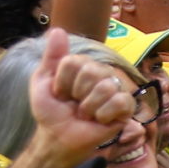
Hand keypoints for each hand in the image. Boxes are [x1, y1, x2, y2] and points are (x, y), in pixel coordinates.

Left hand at [27, 29, 132, 163]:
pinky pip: (119, 102)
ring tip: (86, 114)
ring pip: (106, 87)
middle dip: (77, 94)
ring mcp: (116, 90)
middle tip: (74, 104)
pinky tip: (100, 120)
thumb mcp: (42, 82)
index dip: (62, 82)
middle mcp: (103, 74)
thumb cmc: (51, 111)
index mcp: (84, 66)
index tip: (60, 93)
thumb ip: (51, 57)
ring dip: (89, 107)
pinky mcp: (126, 108)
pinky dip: (103, 115)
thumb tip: (57, 29)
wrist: (59, 138)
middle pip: (92, 72)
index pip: (74, 62)